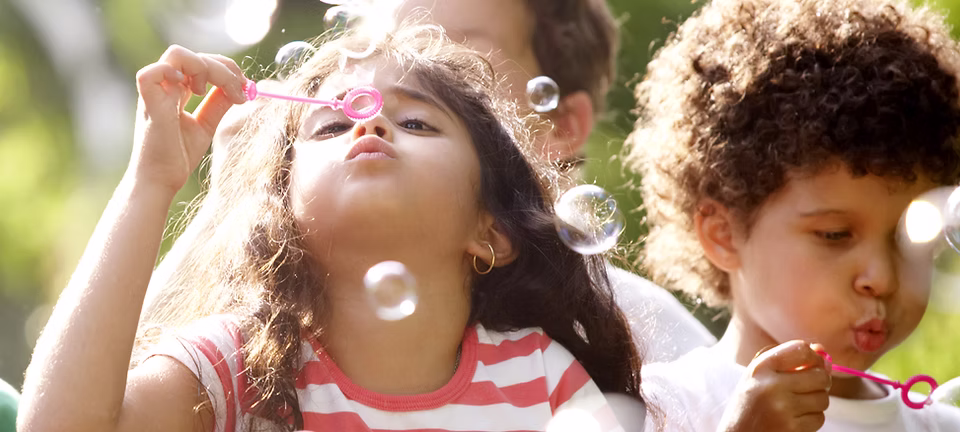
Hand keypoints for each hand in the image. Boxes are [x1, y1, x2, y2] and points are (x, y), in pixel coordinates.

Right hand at [128, 45, 247, 194]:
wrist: (162, 180)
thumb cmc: (178, 156)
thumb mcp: (207, 124)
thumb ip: (219, 103)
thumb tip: (240, 86)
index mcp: (176, 90)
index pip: (202, 63)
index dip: (226, 69)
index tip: (245, 87)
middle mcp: (164, 87)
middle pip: (193, 55)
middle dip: (223, 67)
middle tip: (239, 89)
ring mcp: (154, 93)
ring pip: (176, 54)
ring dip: (204, 68)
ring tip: (211, 93)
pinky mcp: (147, 104)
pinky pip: (152, 73)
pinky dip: (175, 73)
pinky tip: (193, 91)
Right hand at [718, 341, 831, 431]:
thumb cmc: (750, 403)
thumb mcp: (759, 375)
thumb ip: (788, 360)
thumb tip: (823, 351)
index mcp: (760, 368)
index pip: (800, 350)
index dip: (814, 356)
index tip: (812, 364)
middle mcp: (771, 385)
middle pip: (819, 376)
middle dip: (821, 381)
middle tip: (808, 387)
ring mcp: (782, 408)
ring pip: (823, 399)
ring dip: (816, 402)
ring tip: (796, 404)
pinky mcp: (791, 427)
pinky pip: (819, 418)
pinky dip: (812, 419)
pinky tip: (794, 418)